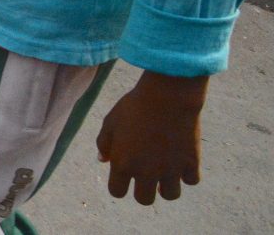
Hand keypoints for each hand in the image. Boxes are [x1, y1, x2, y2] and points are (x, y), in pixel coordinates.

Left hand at [96, 71, 207, 204]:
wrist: (166, 95)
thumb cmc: (134, 105)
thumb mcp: (111, 121)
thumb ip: (104, 143)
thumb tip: (103, 160)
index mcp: (123, 163)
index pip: (117, 192)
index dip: (119, 184)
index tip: (124, 174)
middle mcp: (146, 172)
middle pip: (144, 199)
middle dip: (143, 188)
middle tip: (147, 172)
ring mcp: (170, 170)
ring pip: (170, 195)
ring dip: (167, 185)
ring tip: (165, 168)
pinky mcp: (191, 164)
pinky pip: (191, 180)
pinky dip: (187, 172)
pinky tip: (181, 158)